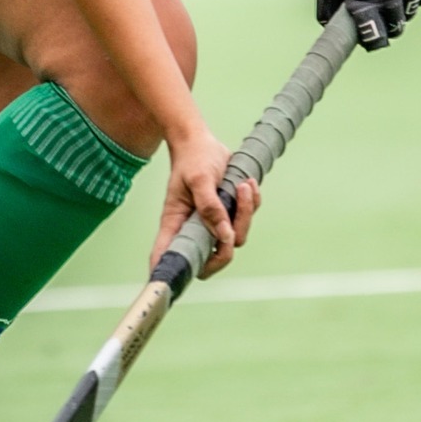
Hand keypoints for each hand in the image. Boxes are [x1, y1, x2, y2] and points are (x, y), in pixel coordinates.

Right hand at [150, 123, 260, 280]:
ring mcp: (211, 223)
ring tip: (243, 185)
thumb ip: (210, 207)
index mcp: (176, 223)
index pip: (169, 255)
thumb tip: (224, 235)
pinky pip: (245, 221)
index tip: (174, 279)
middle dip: (231, 241)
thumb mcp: (199, 179)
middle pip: (213, 257)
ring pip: (234, 238)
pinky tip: (246, 183)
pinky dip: (251, 203)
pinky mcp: (227, 214)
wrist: (202, 141)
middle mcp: (193, 228)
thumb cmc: (193, 158)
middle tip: (236, 213)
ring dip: (245, 213)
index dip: (171, 272)